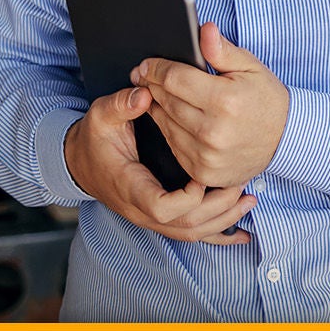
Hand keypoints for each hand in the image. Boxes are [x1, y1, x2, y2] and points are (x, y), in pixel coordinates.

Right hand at [63, 84, 254, 243]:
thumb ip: (120, 105)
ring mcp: (152, 217)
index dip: (186, 199)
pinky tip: (242, 234)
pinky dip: (218, 235)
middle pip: (185, 226)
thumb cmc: (94, 138)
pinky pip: (191, 235)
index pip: (161, 208)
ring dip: (223, 220)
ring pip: (191, 233)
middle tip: (241, 185)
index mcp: (130, 186)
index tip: (201, 178)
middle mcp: (142, 209)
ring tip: (249, 199)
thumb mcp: (101, 116)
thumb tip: (143, 95)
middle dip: (217, 208)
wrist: (80, 161)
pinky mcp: (161, 218)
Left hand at [135, 23, 290, 189]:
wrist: (285, 140)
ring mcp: (206, 155)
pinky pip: (173, 145)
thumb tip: (204, 30)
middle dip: (153, 85)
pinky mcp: (203, 171)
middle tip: (146, 76)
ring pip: (164, 123)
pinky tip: (175, 118)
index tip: (148, 64)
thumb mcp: (250, 67)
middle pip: (165, 100)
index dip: (156, 68)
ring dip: (158, 107)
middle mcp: (213, 131)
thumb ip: (222, 51)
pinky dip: (169, 129)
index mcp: (225, 100)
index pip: (175, 79)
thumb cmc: (266, 99)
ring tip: (160, 94)